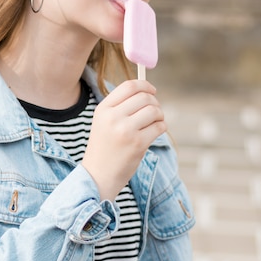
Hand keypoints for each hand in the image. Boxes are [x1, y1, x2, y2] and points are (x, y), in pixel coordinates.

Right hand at [82, 80, 165, 200]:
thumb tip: (147, 91)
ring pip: (154, 111)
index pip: (129, 86)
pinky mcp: (138, 143)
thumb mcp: (104, 122)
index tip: (152, 91)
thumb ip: (120, 106)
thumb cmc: (105, 147)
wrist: (99, 176)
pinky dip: (161, 127)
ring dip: (159, 116)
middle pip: (145, 97)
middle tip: (154, 112)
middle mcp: (113, 117)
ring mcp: (126, 130)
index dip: (145, 85)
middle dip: (154, 103)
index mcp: (103, 109)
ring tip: (154, 123)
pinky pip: (159, 126)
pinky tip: (155, 133)